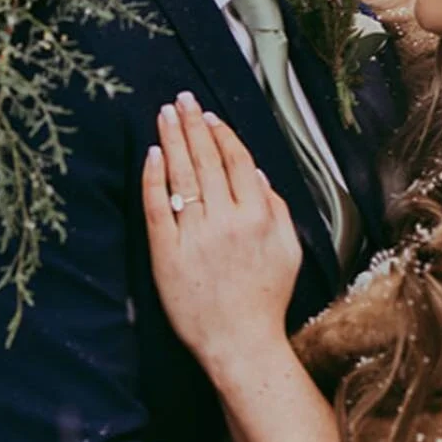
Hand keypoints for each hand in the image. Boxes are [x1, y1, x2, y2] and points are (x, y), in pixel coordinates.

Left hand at [142, 92, 302, 369]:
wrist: (240, 342)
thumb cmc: (265, 299)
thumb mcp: (288, 250)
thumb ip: (277, 209)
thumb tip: (257, 174)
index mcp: (258, 216)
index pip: (236, 161)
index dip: (222, 134)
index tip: (210, 116)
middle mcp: (226, 220)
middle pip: (206, 160)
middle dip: (193, 124)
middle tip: (182, 99)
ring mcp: (195, 235)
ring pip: (181, 176)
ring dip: (173, 139)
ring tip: (165, 114)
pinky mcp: (168, 253)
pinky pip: (157, 207)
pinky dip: (154, 178)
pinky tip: (152, 155)